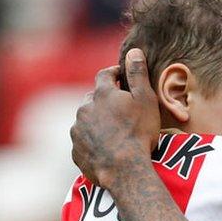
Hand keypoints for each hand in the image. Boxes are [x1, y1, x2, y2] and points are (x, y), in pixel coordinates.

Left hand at [70, 49, 160, 188]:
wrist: (124, 169)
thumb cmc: (138, 133)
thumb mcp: (145, 100)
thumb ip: (137, 75)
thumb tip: (134, 51)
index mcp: (102, 94)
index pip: (105, 75)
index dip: (114, 74)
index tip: (121, 77)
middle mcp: (85, 108)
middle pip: (93, 98)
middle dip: (104, 99)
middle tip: (120, 108)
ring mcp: (78, 130)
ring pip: (86, 119)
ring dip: (97, 120)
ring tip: (113, 131)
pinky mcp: (76, 149)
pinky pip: (83, 140)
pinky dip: (92, 140)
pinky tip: (106, 148)